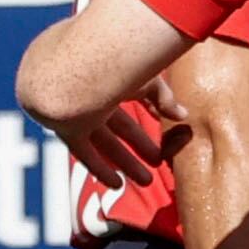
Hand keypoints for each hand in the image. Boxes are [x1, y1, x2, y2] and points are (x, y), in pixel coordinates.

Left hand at [47, 77, 186, 190]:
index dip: (151, 110)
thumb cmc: (114, 64)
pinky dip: (100, 169)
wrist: (75, 68)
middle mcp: (92, 93)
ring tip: (146, 181)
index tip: (166, 124)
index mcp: (111, 75)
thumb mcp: (146, 79)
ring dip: (125, 162)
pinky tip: (116, 184)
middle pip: (117, 125)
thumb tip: (182, 115)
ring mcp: (77, 111)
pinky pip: (83, 153)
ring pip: (103, 142)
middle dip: (139, 145)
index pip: (132, 95)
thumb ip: (163, 97)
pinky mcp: (66, 128)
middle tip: (158, 161)